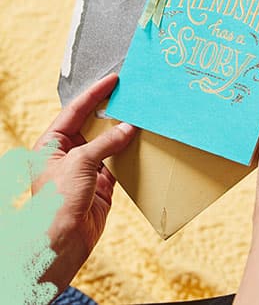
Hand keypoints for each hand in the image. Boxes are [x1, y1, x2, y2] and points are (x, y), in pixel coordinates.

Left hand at [32, 74, 137, 294]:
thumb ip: (105, 144)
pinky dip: (131, 153)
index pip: (74, 111)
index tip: (113, 80)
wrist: (62, 241)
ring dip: (124, 133)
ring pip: (108, 143)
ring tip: (142, 116)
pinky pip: (119, 161)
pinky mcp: (102, 183)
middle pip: (93, 125)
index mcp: (51, 144)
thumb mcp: (79, 164)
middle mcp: (68, 153)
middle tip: (132, 95)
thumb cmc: (57, 201)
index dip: (94, 94)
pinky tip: (143, 143)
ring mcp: (85, 168)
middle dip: (112, 112)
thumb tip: (128, 128)